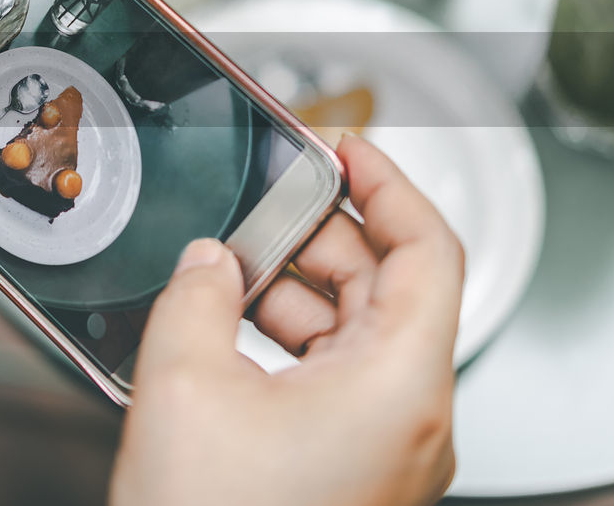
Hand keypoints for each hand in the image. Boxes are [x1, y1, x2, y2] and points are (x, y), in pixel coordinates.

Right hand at [111, 135, 464, 505]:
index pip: (430, 249)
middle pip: (389, 286)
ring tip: (226, 268)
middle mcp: (411, 417)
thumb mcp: (183, 385)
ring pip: (357, 331)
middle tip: (258, 206)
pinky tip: (228, 325)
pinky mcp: (351, 466)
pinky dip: (288, 338)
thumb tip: (204, 261)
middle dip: (319, 235)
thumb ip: (194, 294)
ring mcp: (385, 447)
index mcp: (400, 386)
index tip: (346, 148)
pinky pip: (334, 376)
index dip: (389, 183)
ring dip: (294, 288)